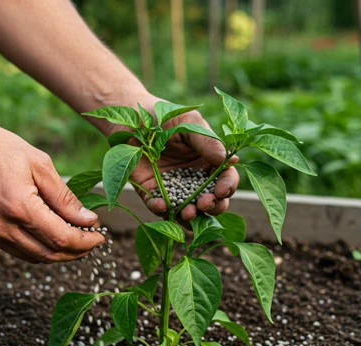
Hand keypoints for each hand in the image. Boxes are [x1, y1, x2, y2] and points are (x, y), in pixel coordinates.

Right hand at [0, 121, 104, 262]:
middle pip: (49, 255)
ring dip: (57, 253)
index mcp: (19, 207)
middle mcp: (2, 227)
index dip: (85, 242)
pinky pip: (15, 250)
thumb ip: (64, 197)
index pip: (62, 238)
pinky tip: (48, 235)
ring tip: (74, 239)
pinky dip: (36, 248)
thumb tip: (88, 220)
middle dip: (75, 252)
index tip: (100, 236)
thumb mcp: (40, 164)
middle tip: (91, 241)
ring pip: (32, 257)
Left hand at [102, 96, 239, 220]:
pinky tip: (161, 205)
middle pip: (211, 200)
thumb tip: (229, 161)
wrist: (131, 117)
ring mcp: (172, 188)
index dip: (228, 186)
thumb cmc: (164, 115)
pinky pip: (157, 206)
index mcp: (208, 161)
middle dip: (212, 206)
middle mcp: (193, 178)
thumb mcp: (188, 123)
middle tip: (205, 204)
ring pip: (187, 209)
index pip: (225, 178)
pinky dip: (160, 210)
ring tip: (188, 213)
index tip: (221, 190)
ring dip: (190, 216)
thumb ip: (207, 141)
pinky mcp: (151, 192)